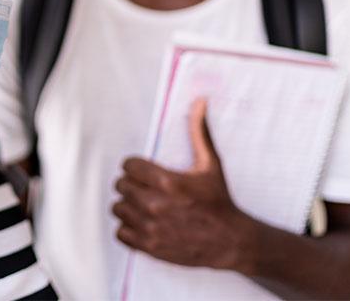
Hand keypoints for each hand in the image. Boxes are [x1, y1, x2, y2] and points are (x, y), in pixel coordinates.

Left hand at [112, 98, 253, 270]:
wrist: (231, 241)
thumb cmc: (220, 201)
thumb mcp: (212, 164)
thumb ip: (200, 132)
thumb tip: (200, 102)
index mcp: (166, 181)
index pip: (128, 166)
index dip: (135, 166)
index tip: (144, 170)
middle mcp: (154, 204)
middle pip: (120, 186)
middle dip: (132, 184)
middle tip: (145, 188)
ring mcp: (150, 227)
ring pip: (118, 208)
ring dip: (128, 206)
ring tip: (143, 205)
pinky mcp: (149, 246)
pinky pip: (120, 232)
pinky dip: (128, 228)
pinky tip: (142, 223)